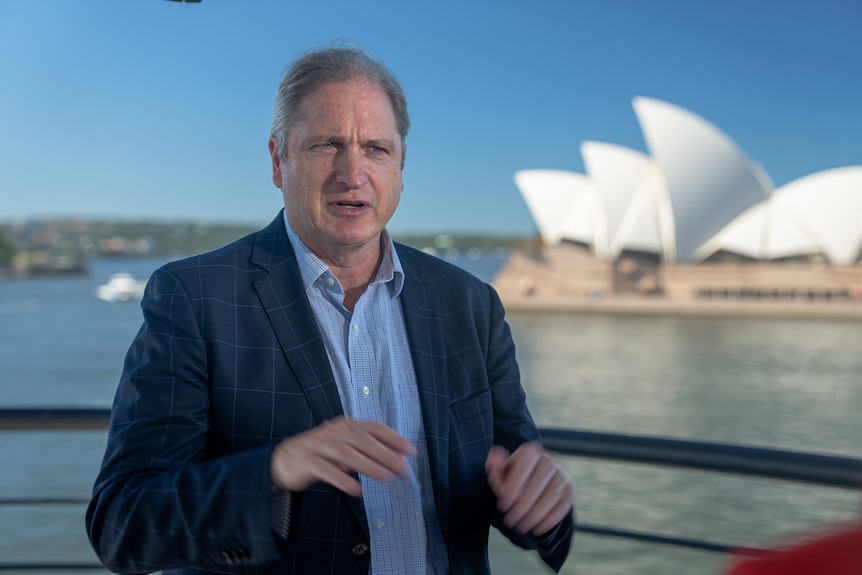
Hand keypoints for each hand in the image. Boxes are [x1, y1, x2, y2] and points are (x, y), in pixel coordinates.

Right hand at [271, 416, 414, 496]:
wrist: (282, 460)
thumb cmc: (319, 453)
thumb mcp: (343, 446)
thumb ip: (365, 450)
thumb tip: (395, 457)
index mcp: (346, 425)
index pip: (374, 427)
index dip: (393, 438)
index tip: (410, 450)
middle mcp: (334, 432)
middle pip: (364, 441)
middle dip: (386, 455)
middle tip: (403, 469)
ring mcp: (320, 445)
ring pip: (348, 454)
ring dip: (370, 466)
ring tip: (387, 478)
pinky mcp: (307, 461)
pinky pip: (328, 471)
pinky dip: (344, 480)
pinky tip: (358, 490)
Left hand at [485, 442, 574, 535]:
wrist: (541, 478)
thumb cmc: (517, 476)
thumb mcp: (503, 472)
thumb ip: (495, 467)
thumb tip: (494, 458)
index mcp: (529, 452)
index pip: (523, 468)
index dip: (512, 488)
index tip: (503, 505)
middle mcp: (549, 460)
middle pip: (538, 483)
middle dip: (522, 506)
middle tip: (511, 521)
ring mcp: (562, 474)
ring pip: (551, 496)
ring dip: (535, 515)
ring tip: (522, 527)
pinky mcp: (570, 489)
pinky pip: (563, 505)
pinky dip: (550, 520)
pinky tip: (538, 528)